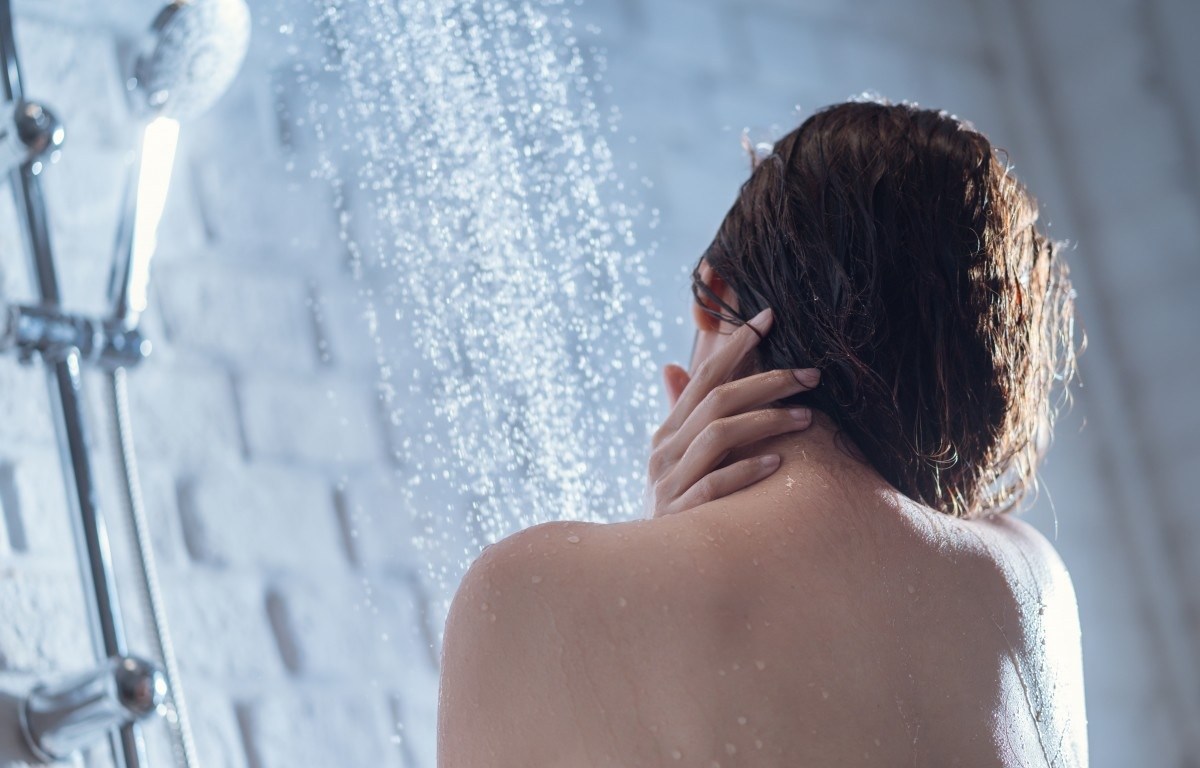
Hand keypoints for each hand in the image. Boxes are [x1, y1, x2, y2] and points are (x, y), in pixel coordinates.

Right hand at [645, 308, 820, 517]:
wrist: (651, 566)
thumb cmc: (677, 507)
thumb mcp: (674, 459)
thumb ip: (680, 415)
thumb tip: (673, 366)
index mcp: (667, 432)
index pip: (704, 377)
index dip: (736, 345)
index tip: (771, 318)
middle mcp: (665, 451)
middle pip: (717, 401)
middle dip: (768, 381)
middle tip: (811, 376)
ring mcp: (670, 482)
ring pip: (719, 435)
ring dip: (767, 421)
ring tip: (808, 419)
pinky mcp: (680, 514)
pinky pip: (715, 485)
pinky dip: (747, 471)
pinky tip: (778, 464)